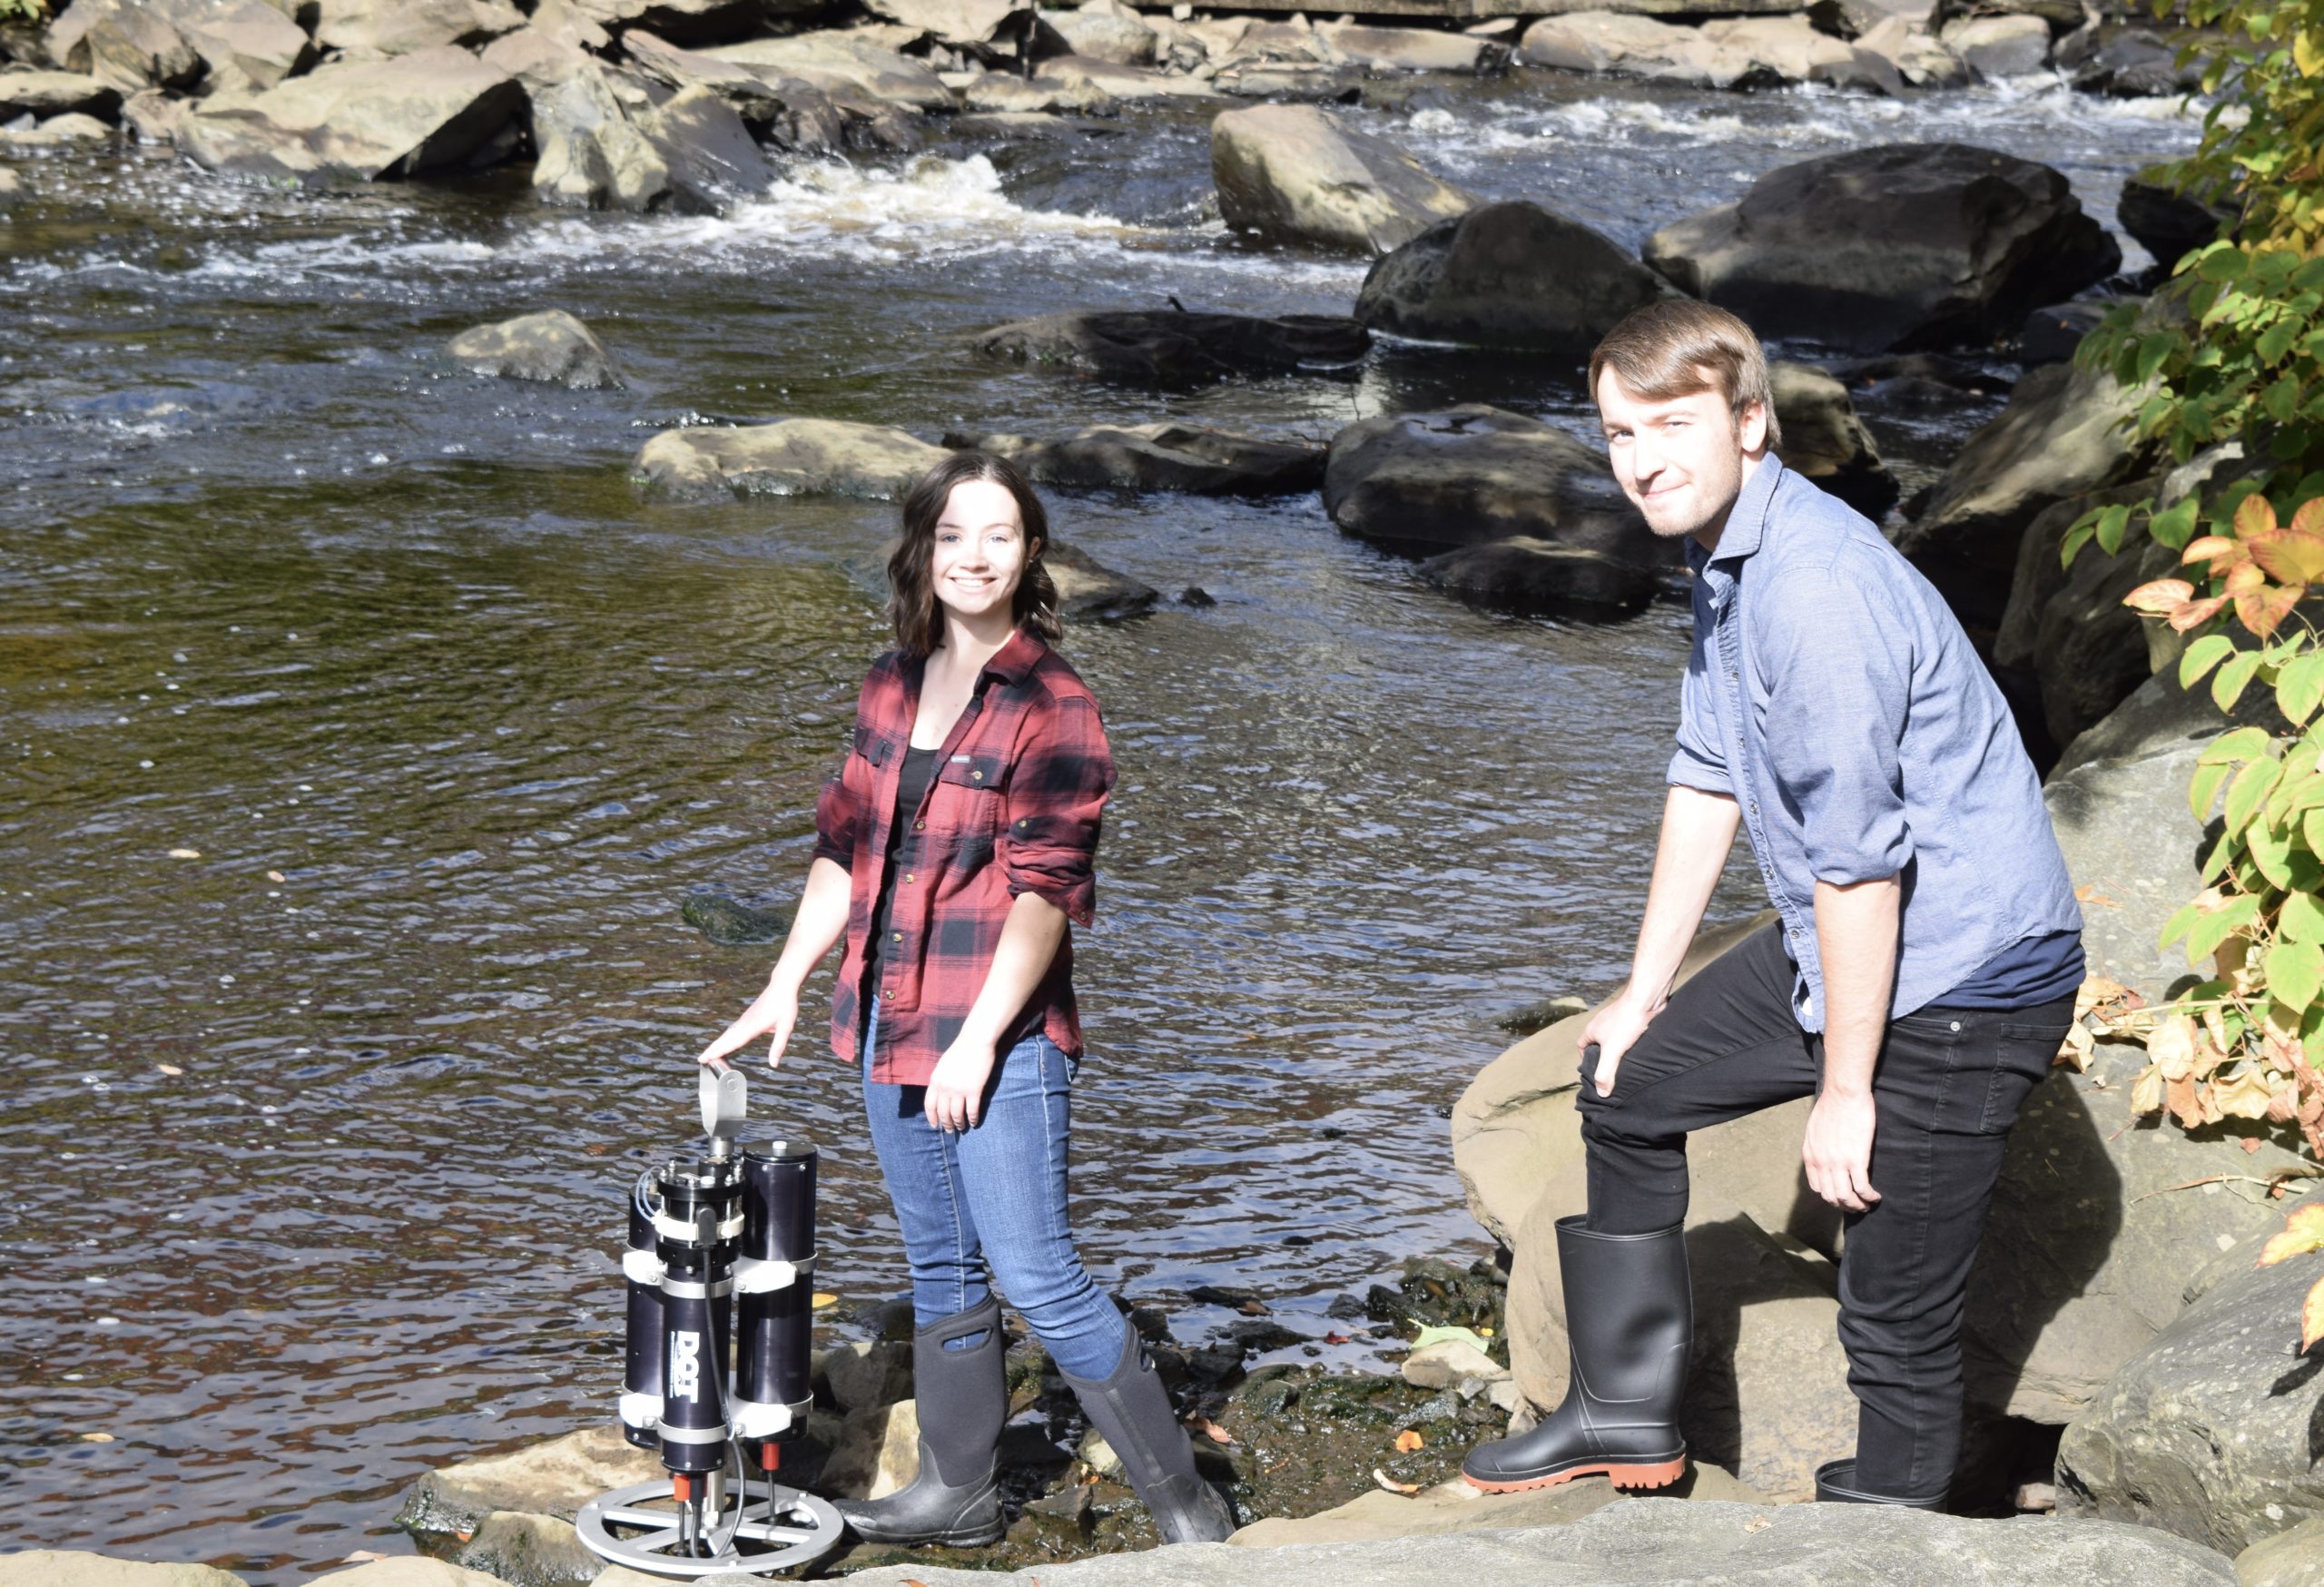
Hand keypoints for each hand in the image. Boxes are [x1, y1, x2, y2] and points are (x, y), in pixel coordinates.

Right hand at [697, 977, 800, 1071]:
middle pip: (726, 1038)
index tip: (709, 1057)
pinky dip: (724, 1038)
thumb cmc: (785, 1005)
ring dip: (716, 1044)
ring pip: (727, 1034)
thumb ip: (778, 1046)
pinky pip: (731, 1030)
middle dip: (713, 1049)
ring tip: (707, 1054)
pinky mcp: (745, 1018)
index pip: (735, 1041)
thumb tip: (774, 1064)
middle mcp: (745, 1023)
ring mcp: (744, 1019)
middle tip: (700, 1059)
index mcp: (754, 1026)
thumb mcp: (786, 1027)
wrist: (782, 986)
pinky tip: (721, 1043)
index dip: (722, 1050)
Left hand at [923, 1034, 998, 1131]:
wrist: (976, 1041)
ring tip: (962, 1128)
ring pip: (957, 1115)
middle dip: (946, 1124)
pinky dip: (973, 1119)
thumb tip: (939, 1094)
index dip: (932, 1118)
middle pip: (943, 1113)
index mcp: (935, 1080)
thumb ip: (939, 1080)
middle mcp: (945, 1087)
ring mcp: (959, 1090)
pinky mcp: (974, 1091)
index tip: (934, 1126)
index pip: (929, 1105)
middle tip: (950, 1130)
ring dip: (959, 1124)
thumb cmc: (960, 1051)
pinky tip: (974, 1123)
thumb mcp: (943, 1065)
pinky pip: (972, 1111)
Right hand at [1578, 989, 1660, 1096]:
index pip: (1581, 1046)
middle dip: (1605, 1056)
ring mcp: (1617, 1019)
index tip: (1595, 1070)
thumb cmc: (1626, 1021)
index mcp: (1592, 1030)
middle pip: (1598, 1042)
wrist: (1646, 999)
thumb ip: (1605, 1072)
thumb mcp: (1612, 1051)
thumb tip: (1601, 1093)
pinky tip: (1640, 1048)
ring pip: (1614, 1037)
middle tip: (1614, 1069)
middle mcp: (1602, 1023)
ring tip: (1629, 1061)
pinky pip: (1628, 1032)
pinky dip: (1632, 1040)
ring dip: (1620, 1048)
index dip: (1585, 1059)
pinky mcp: (1632, 1017)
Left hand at [1802, 1088, 1880, 1211]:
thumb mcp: (1813, 1128)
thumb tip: (1822, 1156)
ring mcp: (1838, 1163)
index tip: (1841, 1196)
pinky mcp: (1856, 1159)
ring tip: (1867, 1205)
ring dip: (1858, 1206)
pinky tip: (1876, 1197)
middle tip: (1856, 1207)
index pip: (1817, 1187)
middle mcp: (1821, 1163)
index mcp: (1810, 1155)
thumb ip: (1816, 1146)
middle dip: (1844, 1206)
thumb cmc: (1831, 1105)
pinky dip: (1869, 1197)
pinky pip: (1862, 1188)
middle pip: (1831, 1196)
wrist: (1844, 1093)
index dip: (1830, 1196)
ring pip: (1846, 1197)